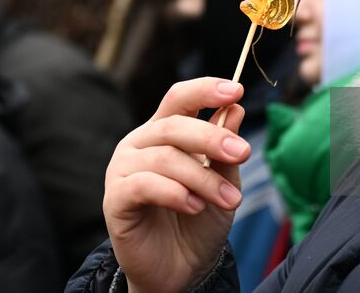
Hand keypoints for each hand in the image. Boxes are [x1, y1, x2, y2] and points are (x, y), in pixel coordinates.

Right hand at [104, 78, 248, 292]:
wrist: (181, 270)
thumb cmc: (199, 221)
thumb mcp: (221, 182)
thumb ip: (224, 150)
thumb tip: (236, 109)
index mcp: (162, 132)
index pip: (179, 98)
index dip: (205, 90)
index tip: (236, 90)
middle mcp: (138, 144)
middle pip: (174, 125)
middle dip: (212, 137)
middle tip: (244, 153)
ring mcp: (122, 170)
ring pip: (165, 158)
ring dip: (203, 178)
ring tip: (230, 199)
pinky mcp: (115, 199)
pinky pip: (144, 185)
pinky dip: (175, 193)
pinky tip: (195, 207)